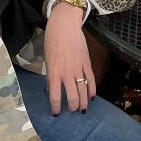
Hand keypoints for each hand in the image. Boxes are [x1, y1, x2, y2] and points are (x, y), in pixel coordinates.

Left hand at [43, 0, 93, 114]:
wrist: (64, 27)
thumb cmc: (52, 42)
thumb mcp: (48, 61)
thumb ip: (51, 76)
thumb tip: (52, 89)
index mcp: (54, 73)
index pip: (55, 96)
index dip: (56, 107)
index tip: (56, 113)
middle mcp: (66, 73)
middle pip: (72, 95)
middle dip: (74, 106)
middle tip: (73, 111)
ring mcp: (78, 68)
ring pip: (83, 89)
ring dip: (84, 101)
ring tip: (83, 109)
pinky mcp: (86, 62)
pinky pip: (91, 78)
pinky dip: (92, 89)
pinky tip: (93, 96)